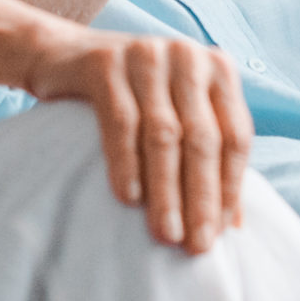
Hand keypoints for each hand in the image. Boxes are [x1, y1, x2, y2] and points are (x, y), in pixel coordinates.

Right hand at [24, 28, 253, 253]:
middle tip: (195, 245)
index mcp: (218, 69)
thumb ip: (208, 157)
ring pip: (164, 134)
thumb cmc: (132, 96)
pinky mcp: (105, 63)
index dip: (229, 188)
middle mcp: (188, 56)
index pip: (235, 136)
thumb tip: (234, 225)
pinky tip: (129, 198)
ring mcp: (147, 55)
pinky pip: (121, 121)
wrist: (64, 57)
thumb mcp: (178, 114)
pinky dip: (127, 163)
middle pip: (202, 137)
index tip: (217, 235)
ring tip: (166, 233)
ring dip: (166, 190)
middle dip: (201, 197)